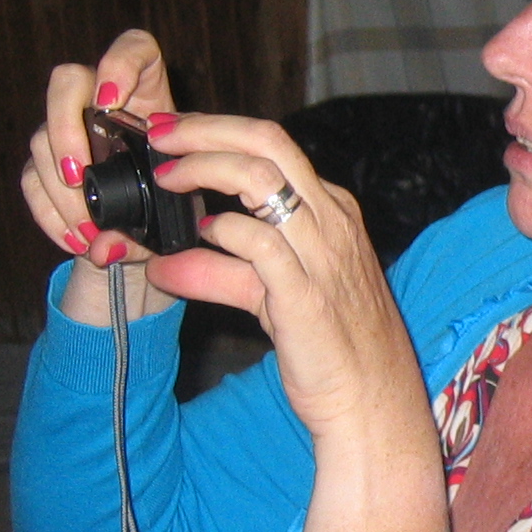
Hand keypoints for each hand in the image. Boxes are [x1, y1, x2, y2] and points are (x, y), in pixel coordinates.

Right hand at [18, 30, 180, 316]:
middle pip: (66, 81)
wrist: (151, 233)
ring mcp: (69, 129)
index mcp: (148, 96)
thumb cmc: (177, 204)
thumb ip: (152, 220)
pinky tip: (74, 239)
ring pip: (41, 136)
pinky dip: (49, 213)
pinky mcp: (46, 162)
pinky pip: (31, 179)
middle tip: (78, 175)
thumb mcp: (181, 207)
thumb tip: (105, 245)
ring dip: (59, 189)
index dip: (118, 63)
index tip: (110, 101)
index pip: (135, 49)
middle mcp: (101, 103)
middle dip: (65, 128)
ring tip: (89, 232)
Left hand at [144, 113, 448, 531]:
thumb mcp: (275, 296)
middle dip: (205, 129)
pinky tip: (181, 252)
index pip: (273, 146)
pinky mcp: (305, 293)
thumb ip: (224, 269)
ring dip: (202, 171)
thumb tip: (168, 259)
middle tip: (158, 134)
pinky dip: (211, 240)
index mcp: (332, 212)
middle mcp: (331, 222)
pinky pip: (255, 244)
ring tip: (163, 182)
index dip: (216, 131)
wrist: (373, 402)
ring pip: (260, 180)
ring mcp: (322, 254)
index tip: (170, 135)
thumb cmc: (332, 349)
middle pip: (268, 142)